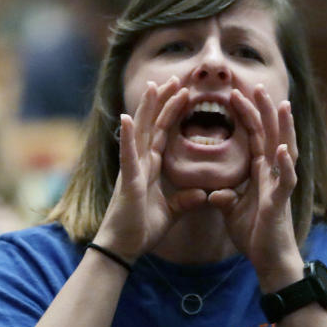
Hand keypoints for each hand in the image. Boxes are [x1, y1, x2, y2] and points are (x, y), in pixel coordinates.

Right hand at [93, 77, 206, 260]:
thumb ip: (185, 200)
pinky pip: (128, 154)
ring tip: (155, 85)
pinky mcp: (127, 180)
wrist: (123, 249)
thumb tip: (203, 194)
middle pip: (153, 124)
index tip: (185, 91)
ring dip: (148, 108)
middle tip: (176, 77)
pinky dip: (128, 136)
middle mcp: (139, 162)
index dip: (173, 111)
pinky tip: (128, 117)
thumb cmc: (142, 229)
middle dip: (164, 100)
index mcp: (150, 167)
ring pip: (141, 131)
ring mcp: (131, 168)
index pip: (164, 132)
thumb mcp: (172, 212)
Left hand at [208, 85, 300, 282]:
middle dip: (265, 110)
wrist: (269, 262)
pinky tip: (280, 149)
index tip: (236, 93)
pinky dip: (283, 165)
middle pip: (271, 134)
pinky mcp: (280, 203)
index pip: (255, 136)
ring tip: (282, 104)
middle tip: (257, 85)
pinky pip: (285, 181)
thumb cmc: (255, 236)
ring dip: (284, 128)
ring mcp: (279, 187)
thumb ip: (226, 197)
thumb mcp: (233, 212)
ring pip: (285, 150)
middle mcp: (273, 174)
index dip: (247, 115)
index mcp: (260, 173)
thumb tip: (215, 192)